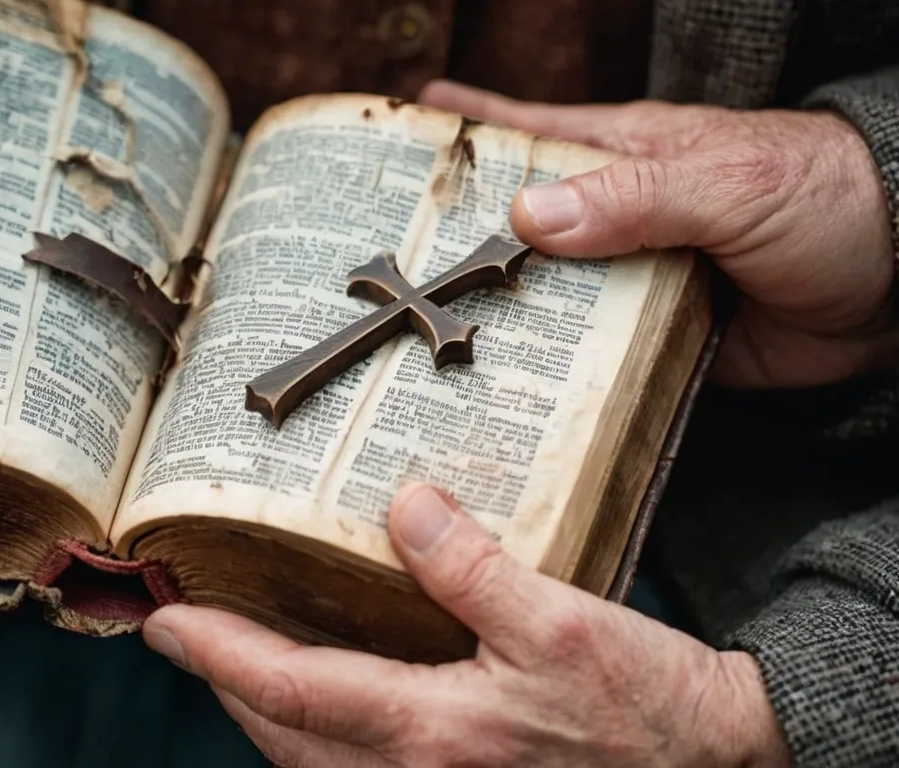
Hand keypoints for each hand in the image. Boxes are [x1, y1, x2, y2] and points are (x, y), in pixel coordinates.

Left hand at [143, 484, 791, 766]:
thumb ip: (471, 564)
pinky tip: (325, 699)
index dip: (217, 652)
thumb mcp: (561, 622)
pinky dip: (315, 735)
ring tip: (240, 656)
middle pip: (282, 734)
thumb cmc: (646, 710)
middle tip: (187, 627)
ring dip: (264, 712)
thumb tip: (402, 502)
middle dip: (225, 683)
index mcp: (430, 730)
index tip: (163, 618)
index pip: (289, 689)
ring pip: (311, 763)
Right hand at [419, 81, 896, 389]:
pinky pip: (586, 367)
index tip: (383, 143)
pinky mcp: (651, 347)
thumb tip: (528, 219)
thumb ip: (635, 197)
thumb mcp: (726, 181)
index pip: (523, 135)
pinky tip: (496, 401)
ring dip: (489, 324)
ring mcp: (628, 287)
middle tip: (376, 273)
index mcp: (619, 159)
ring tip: (408, 350)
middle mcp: (611, 222)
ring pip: (541, 306)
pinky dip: (547, 383)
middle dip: (447, 247)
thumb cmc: (822, 197)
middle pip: (512, 233)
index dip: (456, 136)